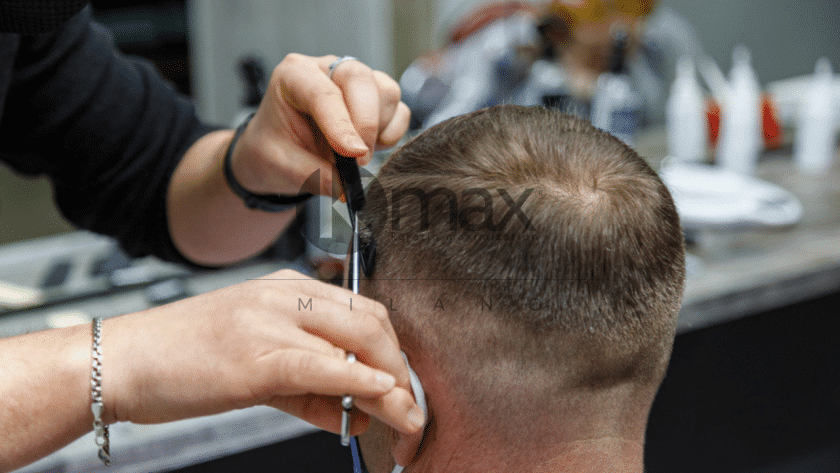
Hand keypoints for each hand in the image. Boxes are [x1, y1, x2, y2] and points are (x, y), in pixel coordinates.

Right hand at [104, 269, 423, 435]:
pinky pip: (321, 363)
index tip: (404, 386)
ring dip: (392, 385)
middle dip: (401, 367)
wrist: (124, 360)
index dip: (393, 350)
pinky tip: (379, 395)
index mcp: (289, 289)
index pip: (364, 310)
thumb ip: (312, 389)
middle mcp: (286, 295)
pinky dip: (358, 379)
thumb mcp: (259, 369)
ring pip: (356, 341)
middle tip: (411, 406)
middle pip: (372, 321)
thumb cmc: (187, 362)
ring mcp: (271, 320)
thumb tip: (361, 414)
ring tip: (405, 418)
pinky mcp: (256, 355)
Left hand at [229, 54, 410, 197]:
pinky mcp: (377, 98)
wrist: (279, 153)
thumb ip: (314, 175)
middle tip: (359, 161)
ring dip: (378, 129)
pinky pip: (400, 110)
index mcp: (294, 76)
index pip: (323, 93)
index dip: (341, 125)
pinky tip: (371, 148)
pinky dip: (392, 133)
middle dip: (365, 122)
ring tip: (356, 156)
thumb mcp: (281, 166)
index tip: (354, 155)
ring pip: (386, 92)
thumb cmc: (274, 149)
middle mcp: (327, 69)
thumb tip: (347, 188)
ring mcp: (355, 81)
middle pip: (360, 79)